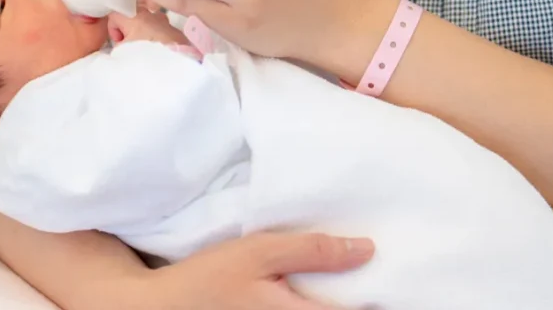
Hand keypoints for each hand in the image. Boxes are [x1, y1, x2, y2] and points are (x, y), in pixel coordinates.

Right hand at [145, 232, 374, 309]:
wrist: (167, 306)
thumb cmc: (211, 278)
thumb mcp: (260, 252)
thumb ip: (313, 251)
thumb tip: (366, 248)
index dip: (378, 291)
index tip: (385, 269)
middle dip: (357, 293)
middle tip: (361, 266)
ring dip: (333, 297)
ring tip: (339, 276)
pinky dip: (316, 300)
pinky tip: (310, 286)